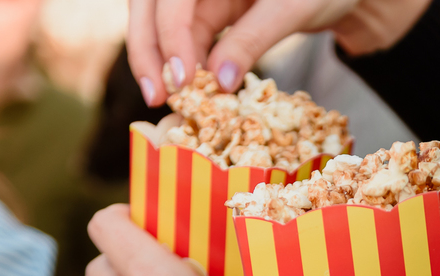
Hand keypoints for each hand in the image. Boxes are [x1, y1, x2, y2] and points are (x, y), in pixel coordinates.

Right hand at [127, 0, 430, 104]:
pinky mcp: (212, 12)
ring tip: (170, 102)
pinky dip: (186, 64)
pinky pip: (187, 38)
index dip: (170, 35)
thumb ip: (253, 40)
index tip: (181, 79)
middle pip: (150, 6)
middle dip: (148, 49)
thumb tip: (217, 83)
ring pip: (163, 24)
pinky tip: (192, 93)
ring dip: (161, 62)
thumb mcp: (292, 9)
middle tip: (157, 96)